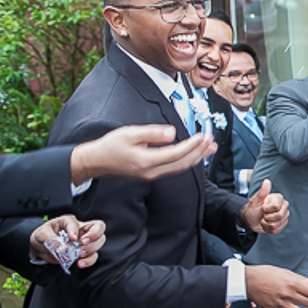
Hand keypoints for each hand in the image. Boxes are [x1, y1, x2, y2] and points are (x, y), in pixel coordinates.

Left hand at [28, 215, 104, 269]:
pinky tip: (80, 263)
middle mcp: (80, 230)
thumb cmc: (42, 235)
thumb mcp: (42, 234)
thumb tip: (65, 248)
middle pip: (98, 229)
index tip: (72, 239)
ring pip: (98, 242)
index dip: (79, 231)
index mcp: (70, 222)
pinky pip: (93, 256)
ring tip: (78, 255)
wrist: (38, 247)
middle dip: (93, 238)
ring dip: (90, 250)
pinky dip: (89, 260)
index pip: (82, 222)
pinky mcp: (82, 253)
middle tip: (81, 245)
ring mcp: (83, 241)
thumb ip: (52, 240)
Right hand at [70, 124, 213, 183]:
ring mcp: (152, 175)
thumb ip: (152, 133)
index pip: (175, 154)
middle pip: (182, 163)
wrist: (97, 161)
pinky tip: (195, 154)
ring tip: (210, 148)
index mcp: (145, 161)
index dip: (191, 145)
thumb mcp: (129, 133)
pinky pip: (174, 168)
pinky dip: (187, 161)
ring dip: (197, 157)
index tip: (203, 136)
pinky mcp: (152, 174)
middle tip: (211, 140)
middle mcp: (151, 171)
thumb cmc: (110, 146)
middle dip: (199, 152)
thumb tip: (172, 133)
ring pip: (180, 168)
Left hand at [240, 179, 289, 233]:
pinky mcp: (283, 224)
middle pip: (279, 216)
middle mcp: (284, 206)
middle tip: (263, 214)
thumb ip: (262, 192)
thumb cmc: (252, 209)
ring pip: (277, 224)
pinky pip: (277, 230)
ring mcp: (284, 215)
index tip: (262, 207)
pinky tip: (266, 224)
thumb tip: (267, 181)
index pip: (276, 207)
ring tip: (263, 220)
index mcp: (278, 198)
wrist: (250, 220)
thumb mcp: (254, 201)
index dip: (267, 210)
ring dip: (266, 224)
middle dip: (267, 218)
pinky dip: (268, 229)